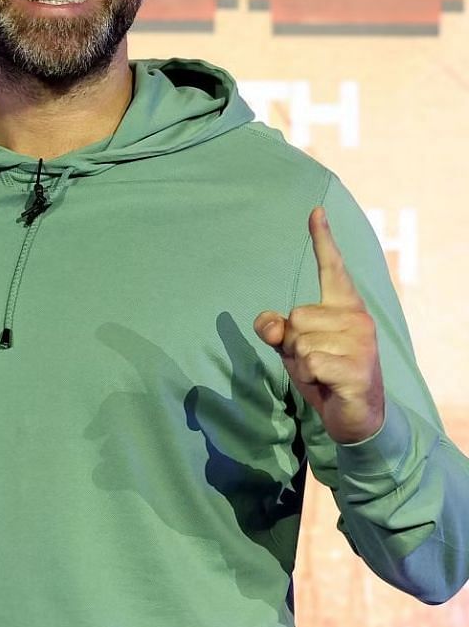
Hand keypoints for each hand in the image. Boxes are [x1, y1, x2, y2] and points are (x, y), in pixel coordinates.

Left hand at [255, 207, 384, 444]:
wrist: (356, 415)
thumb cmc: (324, 372)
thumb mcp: (293, 348)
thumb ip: (277, 330)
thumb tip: (266, 321)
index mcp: (344, 307)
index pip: (332, 268)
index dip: (322, 239)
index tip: (315, 211)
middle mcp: (357, 318)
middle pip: (294, 317)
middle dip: (291, 343)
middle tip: (314, 361)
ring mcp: (361, 342)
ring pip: (298, 342)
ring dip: (300, 364)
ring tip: (323, 373)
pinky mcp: (357, 368)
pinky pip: (308, 362)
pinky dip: (308, 377)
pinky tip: (329, 384)